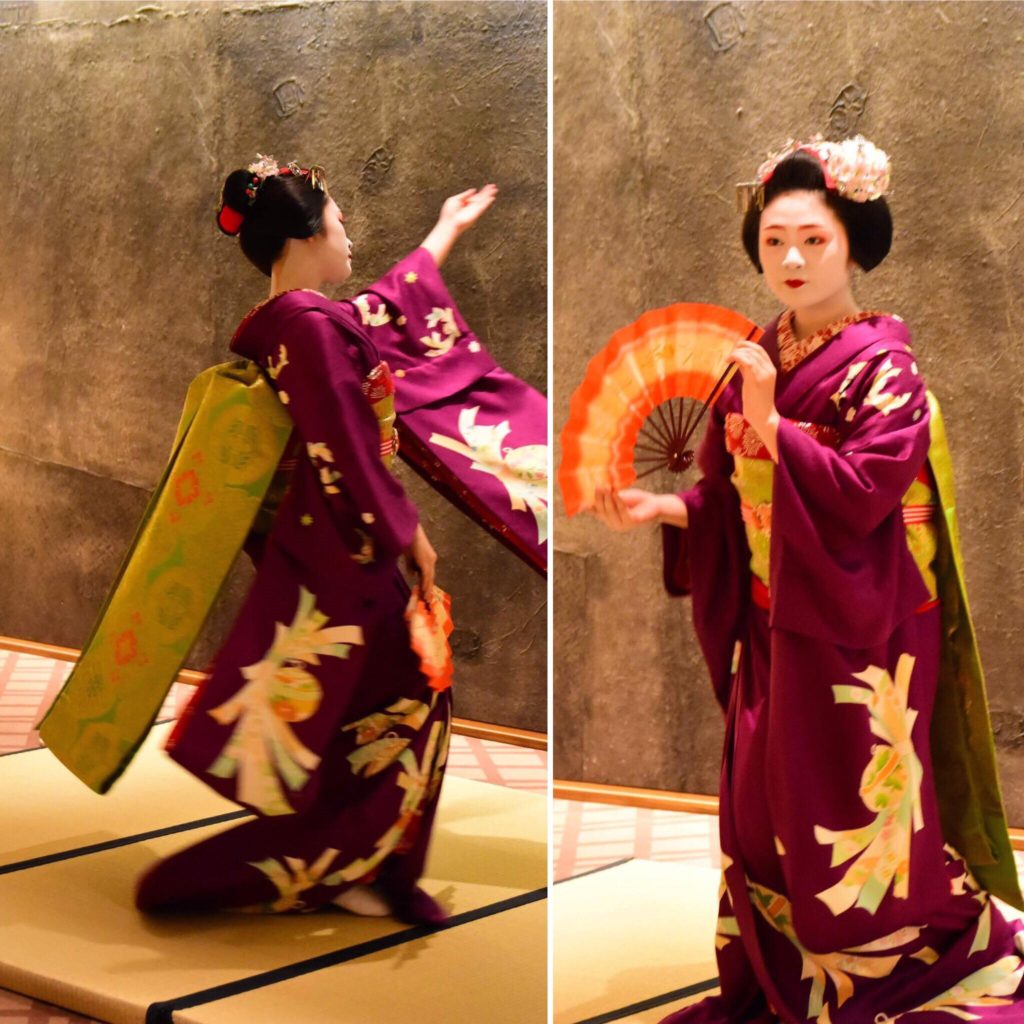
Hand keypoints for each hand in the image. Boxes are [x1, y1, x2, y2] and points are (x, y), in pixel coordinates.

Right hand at [404, 523, 436, 594]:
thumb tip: (412, 575)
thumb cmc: (406, 540)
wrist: (407, 529)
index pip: (428, 573)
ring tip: (426, 599)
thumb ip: (411, 566)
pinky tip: (423, 590)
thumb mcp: (408, 556)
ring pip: (430, 577)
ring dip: (427, 588)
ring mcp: (430, 559)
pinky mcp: (426, 560)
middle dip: (428, 588)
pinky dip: (425, 583)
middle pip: (431, 577)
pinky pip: (427, 575)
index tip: (424, 593)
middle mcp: (431, 559)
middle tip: (426, 600)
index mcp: (428, 557)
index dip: (426, 584)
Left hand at [438, 184, 498, 233]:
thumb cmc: (449, 214)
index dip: (482, 191)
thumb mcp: (455, 199)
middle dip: (488, 192)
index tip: (488, 186)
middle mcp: (472, 206)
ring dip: (489, 195)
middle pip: (482, 197)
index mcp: (466, 203)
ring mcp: (475, 210)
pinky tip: (492, 197)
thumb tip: (473, 190)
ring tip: (495, 189)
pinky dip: (488, 202)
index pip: (476, 196)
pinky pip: (483, 206)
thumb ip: (464, 194)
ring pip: (484, 201)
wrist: (450, 223)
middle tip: (494, 186)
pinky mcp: (476, 213)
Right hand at [591, 487, 686, 530]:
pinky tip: (616, 492)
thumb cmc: (636, 500)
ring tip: (607, 486)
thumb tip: (590, 490)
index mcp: (608, 519)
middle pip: (602, 511)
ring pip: (611, 511)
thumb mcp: (618, 497)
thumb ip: (607, 497)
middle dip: (599, 497)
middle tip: (598, 485)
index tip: (585, 492)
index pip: (595, 511)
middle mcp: (613, 524)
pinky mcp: (632, 522)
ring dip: (608, 497)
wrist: (655, 505)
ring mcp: (622, 525)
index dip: (589, 503)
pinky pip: (622, 511)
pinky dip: (618, 501)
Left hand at [729, 340, 779, 459]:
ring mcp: (764, 374)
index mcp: (771, 369)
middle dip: (741, 346)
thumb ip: (748, 371)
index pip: (760, 350)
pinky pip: (746, 361)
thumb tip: (739, 361)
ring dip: (737, 352)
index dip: (748, 345)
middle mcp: (769, 369)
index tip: (736, 347)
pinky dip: (736, 357)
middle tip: (730, 353)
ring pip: (750, 353)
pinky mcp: (756, 379)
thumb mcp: (753, 383)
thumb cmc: (757, 403)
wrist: (763, 417)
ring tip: (728, 358)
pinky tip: (728, 361)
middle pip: (756, 349)